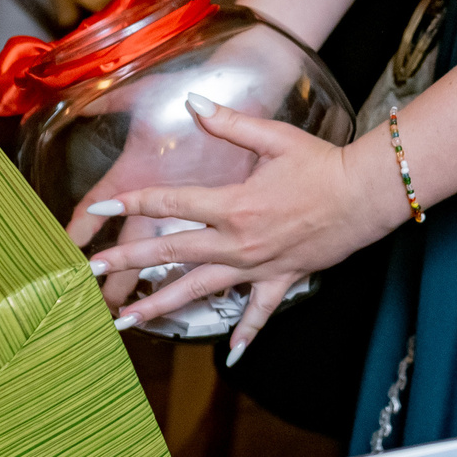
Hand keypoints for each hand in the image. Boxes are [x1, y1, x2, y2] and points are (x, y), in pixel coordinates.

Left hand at [86, 95, 402, 360]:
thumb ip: (229, 123)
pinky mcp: (281, 279)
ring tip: (127, 321)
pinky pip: (259, 312)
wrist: (365, 196)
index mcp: (232, 204)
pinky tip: (229, 354)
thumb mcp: (274, 137)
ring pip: (200, 291)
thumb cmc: (321, 163)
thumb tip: (193, 102)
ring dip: (161, 306)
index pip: (170, 204)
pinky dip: (245, 332)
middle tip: (92, 273)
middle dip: (128, 264)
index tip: (101, 213)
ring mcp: (258, 266)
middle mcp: (238, 241)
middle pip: (173, 253)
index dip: (133, 205)